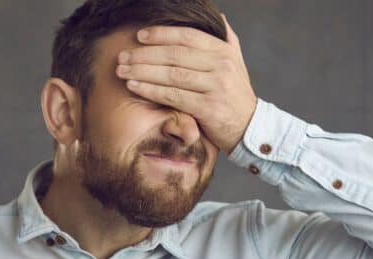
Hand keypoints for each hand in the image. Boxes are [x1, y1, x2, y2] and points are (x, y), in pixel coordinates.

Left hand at [116, 13, 257, 154]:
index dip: (161, 34)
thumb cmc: (236, 95)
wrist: (250, 128)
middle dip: (144, 54)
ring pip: (171, 75)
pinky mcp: (208, 108)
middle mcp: (221, 65)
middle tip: (122, 56)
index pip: (187, 36)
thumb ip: (226, 39)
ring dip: (142, 72)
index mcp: (224, 51)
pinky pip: (173, 96)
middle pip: (175, 55)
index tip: (139, 36)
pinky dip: (150, 91)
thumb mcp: (237, 63)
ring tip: (122, 71)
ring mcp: (216, 86)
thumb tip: (218, 16)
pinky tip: (134, 87)